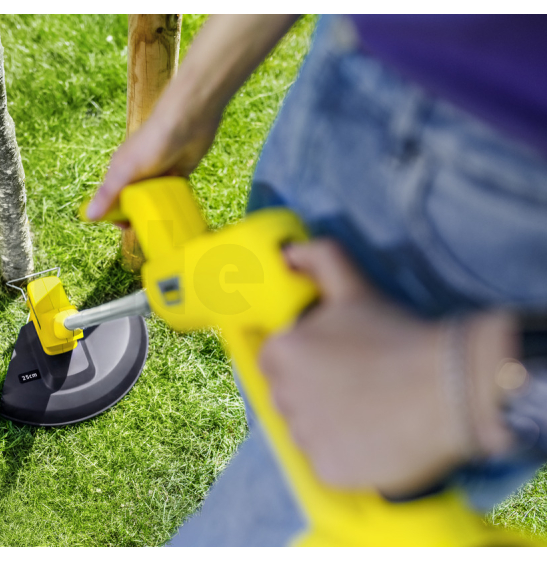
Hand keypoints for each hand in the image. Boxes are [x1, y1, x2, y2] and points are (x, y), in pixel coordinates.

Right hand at [85, 107, 219, 220]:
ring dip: (156, 212)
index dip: (115, 215)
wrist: (189, 120)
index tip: (125, 228)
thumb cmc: (153, 141)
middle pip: (133, 202)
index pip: (112, 199)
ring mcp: (158, 174)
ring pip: (153, 201)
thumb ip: (109, 194)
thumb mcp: (126, 170)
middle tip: (147, 228)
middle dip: (137, 216)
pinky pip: (172, 195)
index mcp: (120, 170)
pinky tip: (176, 215)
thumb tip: (88, 217)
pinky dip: (173, 205)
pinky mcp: (178, 174)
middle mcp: (138, 174)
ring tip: (162, 225)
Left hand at [258, 240, 512, 495]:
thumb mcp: (354, 286)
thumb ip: (318, 260)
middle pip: (287, 398)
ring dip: (328, 425)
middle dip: (313, 392)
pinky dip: (346, 455)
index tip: (334, 362)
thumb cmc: (398, 333)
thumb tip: (286, 252)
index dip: (303, 361)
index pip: (273, 361)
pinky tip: (375, 438)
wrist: (451, 386)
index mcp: (280, 353)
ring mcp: (305, 438)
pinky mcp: (328, 471)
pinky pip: (327, 463)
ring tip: (371, 411)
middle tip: (358, 385)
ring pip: (306, 433)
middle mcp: (283, 397)